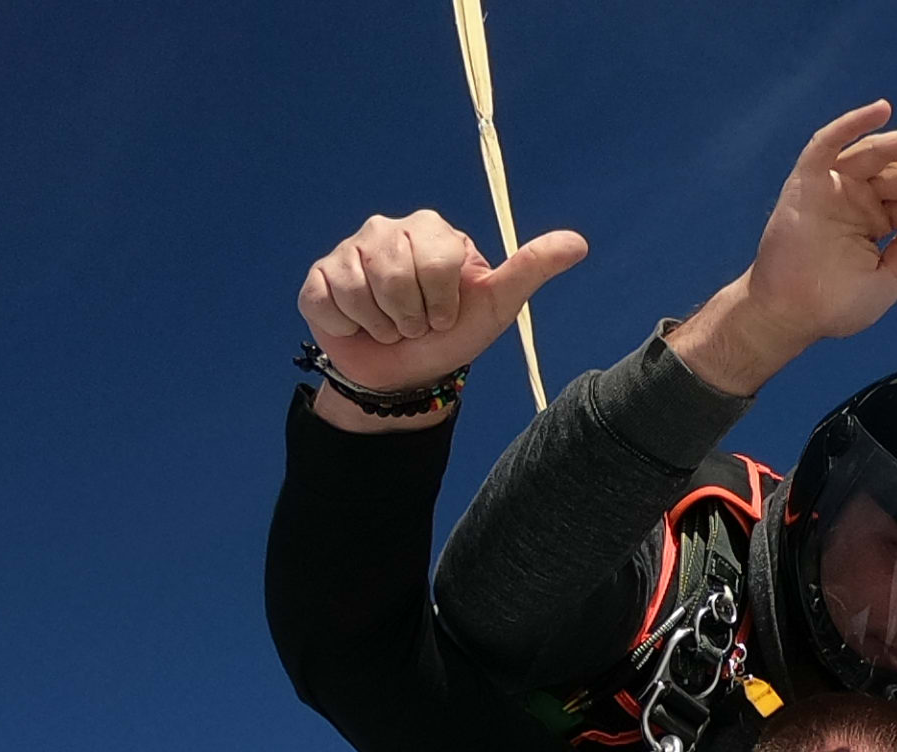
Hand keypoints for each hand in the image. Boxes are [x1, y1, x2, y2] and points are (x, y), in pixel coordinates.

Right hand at [298, 210, 586, 419]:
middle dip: (411, 316)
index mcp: (432, 229)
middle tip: (416, 324)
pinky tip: (358, 326)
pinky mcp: (317, 279)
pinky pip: (328, 301)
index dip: (441, 302)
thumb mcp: (496, 305)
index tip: (444, 316)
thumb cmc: (451, 336)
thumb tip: (579, 243)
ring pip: (360, 288)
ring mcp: (349, 251)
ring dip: (381, 325)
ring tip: (390, 327)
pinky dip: (347, 326)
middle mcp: (386, 229)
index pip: (436, 261)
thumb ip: (531, 269)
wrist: (405, 376)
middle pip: (396, 274)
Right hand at [668, 103, 896, 397]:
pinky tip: (883, 110)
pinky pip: (829, 143)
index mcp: (878, 220)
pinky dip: (853, 124)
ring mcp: (834, 186)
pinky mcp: (808, 180)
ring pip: (879, 154)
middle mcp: (859, 197)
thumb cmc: (832, 305)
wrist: (787, 317)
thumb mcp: (888, 282)